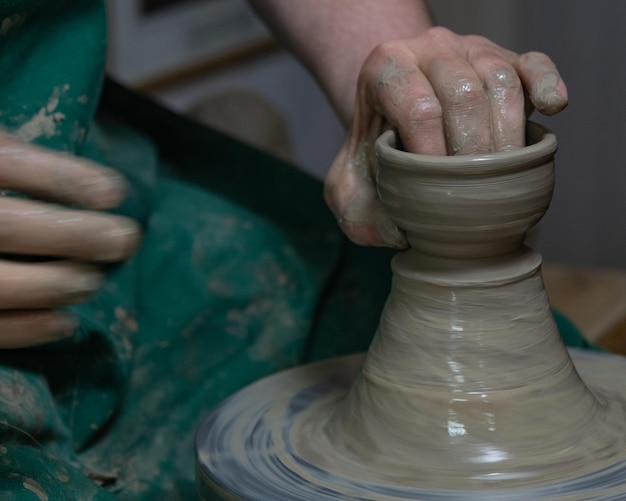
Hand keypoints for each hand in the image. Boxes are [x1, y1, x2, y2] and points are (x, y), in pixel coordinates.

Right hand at [0, 133, 140, 347]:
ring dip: (57, 285)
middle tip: (125, 240)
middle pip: (8, 226)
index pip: (7, 162)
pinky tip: (65, 324)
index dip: (64, 177)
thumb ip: (10, 156)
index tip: (116, 192)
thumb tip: (92, 186)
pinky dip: (26, 330)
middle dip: (76, 235)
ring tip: (94, 281)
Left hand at [325, 27, 567, 247]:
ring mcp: (469, 49)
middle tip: (476, 194)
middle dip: (474, 152)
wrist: (393, 109)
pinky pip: (532, 64)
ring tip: (504, 176)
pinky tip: (551, 112)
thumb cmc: (374, 151)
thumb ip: (357, 212)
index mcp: (385, 69)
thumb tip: (404, 233)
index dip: (433, 155)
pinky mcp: (503, 56)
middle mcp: (429, 48)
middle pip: (464, 95)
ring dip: (509, 135)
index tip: (440, 192)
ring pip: (501, 81)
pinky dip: (546, 85)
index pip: (418, 109)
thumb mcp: (348, 184)